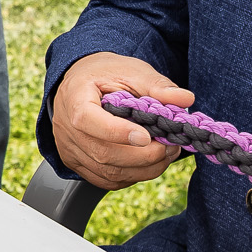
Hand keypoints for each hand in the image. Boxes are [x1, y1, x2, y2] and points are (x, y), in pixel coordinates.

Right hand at [47, 52, 193, 189]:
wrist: (82, 82)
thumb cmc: (106, 74)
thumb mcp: (131, 71)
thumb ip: (157, 86)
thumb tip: (185, 99)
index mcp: (74, 97)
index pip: (88, 120)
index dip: (117, 132)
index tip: (146, 136)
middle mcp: (66, 128)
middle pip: (102, 153)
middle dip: (143, 156)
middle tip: (170, 147)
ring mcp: (69, 149)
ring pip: (107, 172)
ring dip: (142, 169)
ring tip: (165, 154)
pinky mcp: (77, 163)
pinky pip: (106, 180)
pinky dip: (131, 176)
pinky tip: (147, 163)